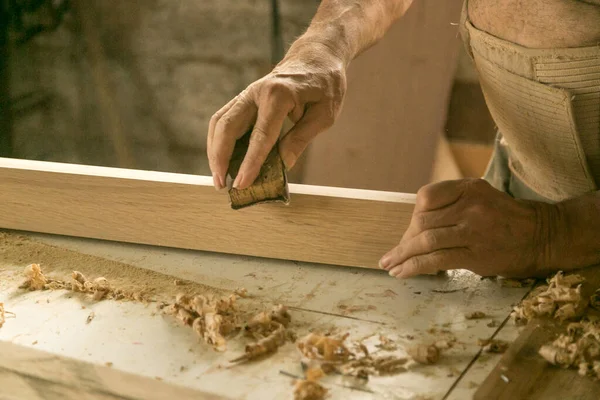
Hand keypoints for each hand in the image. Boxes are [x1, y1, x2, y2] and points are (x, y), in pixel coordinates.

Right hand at [207, 42, 346, 189]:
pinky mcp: (244, 98)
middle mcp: (257, 92)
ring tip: (219, 176)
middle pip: (227, 126)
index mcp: (279, 95)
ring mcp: (247, 94)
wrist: (317, 56)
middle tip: (222, 184)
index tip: (242, 183)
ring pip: (219, 122)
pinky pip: (224, 120)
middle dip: (220, 157)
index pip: (260, 135)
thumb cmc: (325, 84)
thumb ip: (301, 138)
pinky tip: (223, 160)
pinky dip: (219, 141)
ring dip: (214, 151)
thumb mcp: (324, 114)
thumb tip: (282, 164)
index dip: (250, 162)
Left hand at [379, 179, 556, 278]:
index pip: (426, 197)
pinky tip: (402, 273)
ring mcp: (473, 230)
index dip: (412, 217)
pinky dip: (413, 267)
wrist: (543, 236)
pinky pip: (436, 260)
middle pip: (422, 221)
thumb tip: (413, 229)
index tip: (408, 233)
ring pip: (425, 241)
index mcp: (468, 188)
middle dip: (405, 241)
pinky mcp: (476, 254)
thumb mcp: (479, 198)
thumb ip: (450, 205)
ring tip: (390, 266)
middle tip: (395, 255)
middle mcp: (470, 205)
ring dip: (402, 256)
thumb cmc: (505, 219)